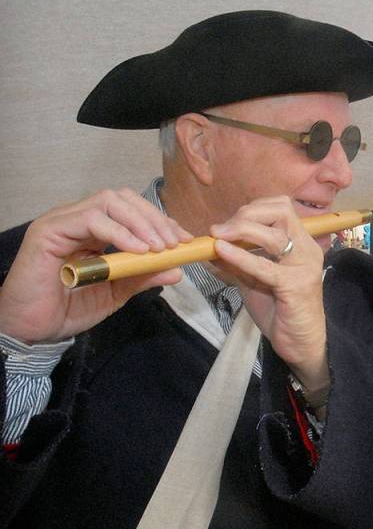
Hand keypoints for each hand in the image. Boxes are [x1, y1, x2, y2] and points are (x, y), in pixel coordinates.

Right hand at [0, 188, 190, 343]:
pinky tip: (137, 251)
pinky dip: (118, 232)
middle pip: (122, 198)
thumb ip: (142, 277)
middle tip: (173, 243)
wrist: (33, 330)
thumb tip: (177, 269)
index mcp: (93, 230)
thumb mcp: (115, 293)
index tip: (183, 240)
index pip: (131, 210)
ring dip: (140, 223)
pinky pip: (90, 219)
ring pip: (108, 202)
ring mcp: (62, 221)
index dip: (160, 221)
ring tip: (159, 248)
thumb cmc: (67, 310)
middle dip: (154, 218)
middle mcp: (77, 219)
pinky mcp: (49, 231)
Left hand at [208, 196, 327, 390]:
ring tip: (217, 236)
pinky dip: (241, 256)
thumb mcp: (253, 280)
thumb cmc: (280, 311)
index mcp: (301, 243)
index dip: (252, 208)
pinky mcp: (296, 286)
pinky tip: (221, 253)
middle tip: (221, 229)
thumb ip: (236, 262)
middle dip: (246, 214)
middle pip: (281, 210)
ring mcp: (304, 266)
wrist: (299, 343)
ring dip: (241, 230)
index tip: (229, 223)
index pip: (281, 207)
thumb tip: (208, 247)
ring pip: (274, 234)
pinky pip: (265, 266)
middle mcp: (307, 249)